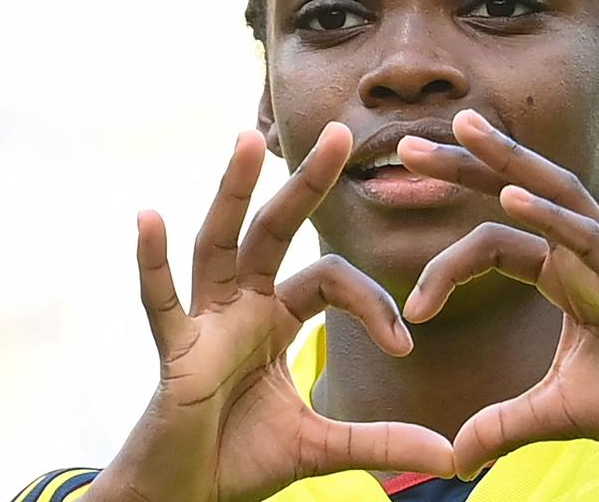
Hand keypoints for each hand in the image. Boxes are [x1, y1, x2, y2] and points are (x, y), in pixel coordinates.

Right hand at [86, 123, 452, 501]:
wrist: (185, 499)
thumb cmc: (240, 460)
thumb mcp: (321, 445)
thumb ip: (380, 440)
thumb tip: (450, 455)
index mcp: (275, 318)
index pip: (330, 280)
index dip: (372, 303)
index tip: (405, 346)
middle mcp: (239, 307)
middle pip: (275, 231)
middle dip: (307, 183)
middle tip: (344, 132)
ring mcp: (203, 323)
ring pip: (219, 245)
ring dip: (233, 192)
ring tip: (249, 140)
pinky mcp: (174, 353)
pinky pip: (160, 303)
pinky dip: (152, 263)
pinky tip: (148, 217)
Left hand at [398, 110, 598, 480]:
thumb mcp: (555, 412)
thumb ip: (503, 425)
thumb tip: (455, 458)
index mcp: (561, 275)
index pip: (492, 243)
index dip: (445, 269)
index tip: (413, 314)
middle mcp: (582, 255)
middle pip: (517, 191)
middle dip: (465, 166)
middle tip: (409, 146)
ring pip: (554, 192)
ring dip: (506, 159)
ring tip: (463, 130)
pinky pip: (588, 238)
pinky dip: (549, 216)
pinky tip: (510, 197)